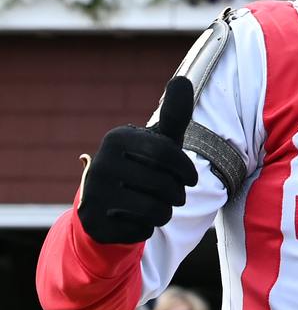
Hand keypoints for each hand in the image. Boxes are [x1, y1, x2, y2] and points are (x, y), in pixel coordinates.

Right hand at [77, 77, 197, 243]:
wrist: (104, 204)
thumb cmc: (142, 167)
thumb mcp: (158, 142)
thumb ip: (174, 115)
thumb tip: (182, 79)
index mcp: (118, 138)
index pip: (166, 154)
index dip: (186, 170)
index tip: (190, 179)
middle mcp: (102, 162)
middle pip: (164, 185)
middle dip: (176, 194)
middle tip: (171, 195)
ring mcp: (95, 193)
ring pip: (156, 210)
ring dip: (165, 212)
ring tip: (158, 207)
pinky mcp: (95, 221)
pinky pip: (141, 230)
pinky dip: (147, 228)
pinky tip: (135, 219)